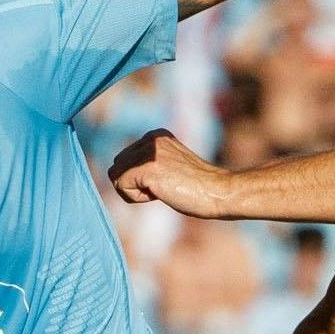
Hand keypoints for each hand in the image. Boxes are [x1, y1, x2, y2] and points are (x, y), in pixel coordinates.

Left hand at [109, 129, 234, 218]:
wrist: (219, 192)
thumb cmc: (197, 187)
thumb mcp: (168, 166)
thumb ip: (146, 164)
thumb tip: (116, 175)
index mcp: (155, 136)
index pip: (124, 160)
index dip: (140, 180)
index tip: (166, 181)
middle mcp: (150, 139)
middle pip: (116, 167)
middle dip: (134, 184)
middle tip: (163, 188)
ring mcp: (149, 151)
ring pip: (115, 176)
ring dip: (135, 192)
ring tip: (162, 190)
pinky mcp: (148, 167)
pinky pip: (120, 185)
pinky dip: (135, 197)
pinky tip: (159, 194)